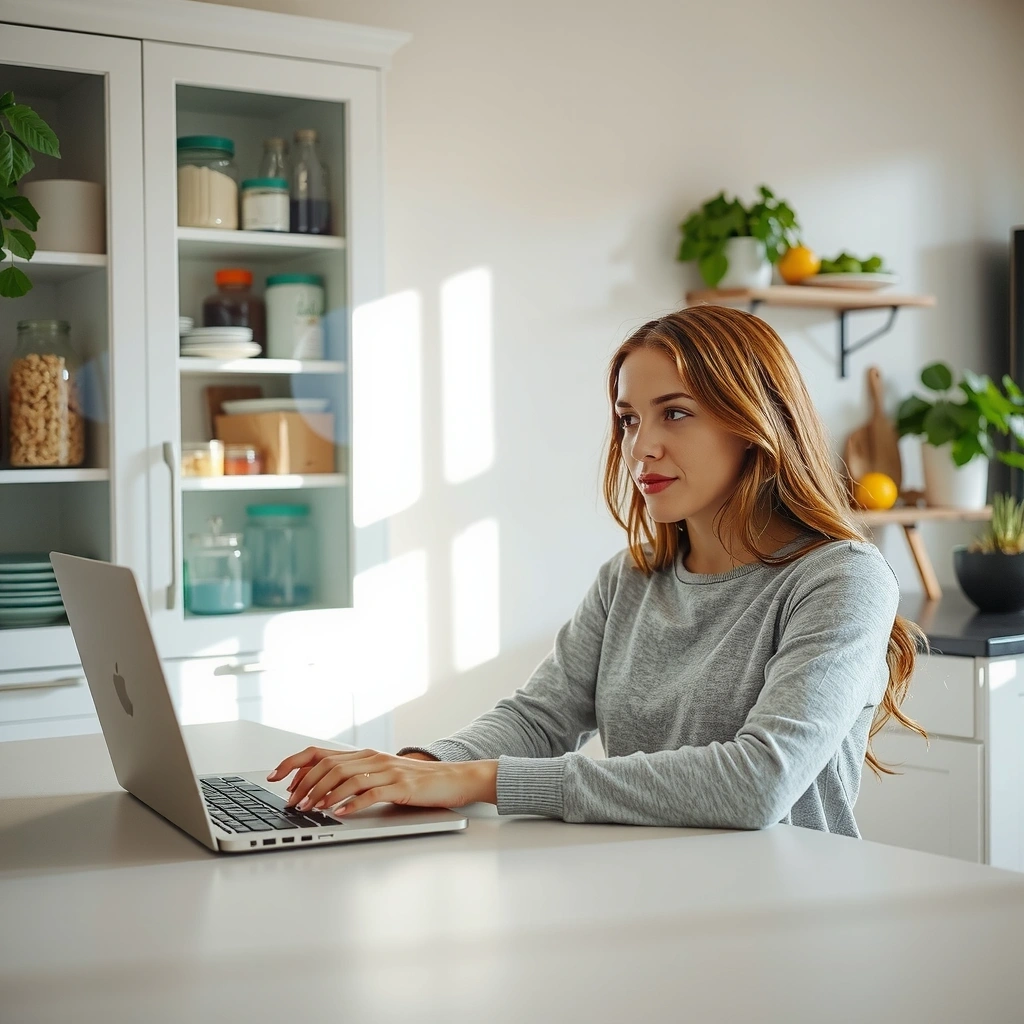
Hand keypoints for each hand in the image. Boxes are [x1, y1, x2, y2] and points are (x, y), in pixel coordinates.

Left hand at [266, 746, 497, 815]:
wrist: (453, 778)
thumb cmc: (416, 781)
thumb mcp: (380, 775)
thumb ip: (354, 778)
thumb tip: (318, 791)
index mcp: (364, 755)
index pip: (320, 753)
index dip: (293, 763)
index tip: (274, 777)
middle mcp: (372, 758)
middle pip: (328, 766)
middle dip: (304, 785)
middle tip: (292, 803)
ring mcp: (387, 771)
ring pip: (346, 778)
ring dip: (322, 794)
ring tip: (310, 809)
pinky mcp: (401, 786)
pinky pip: (371, 793)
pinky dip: (352, 803)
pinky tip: (340, 812)